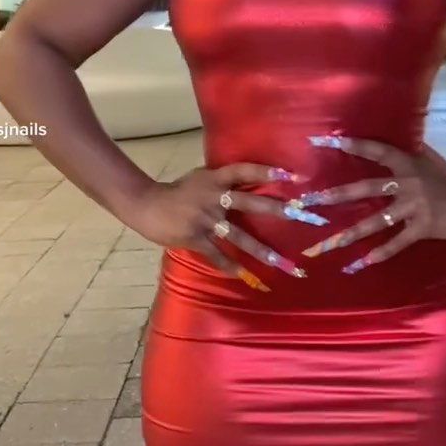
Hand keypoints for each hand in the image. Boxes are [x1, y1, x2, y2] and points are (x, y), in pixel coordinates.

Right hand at [128, 163, 316, 288]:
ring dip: (259, 249)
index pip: (243, 170)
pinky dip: (227, 265)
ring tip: (278, 261)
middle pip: (249, 201)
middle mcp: (214, 197)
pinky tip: (241, 275)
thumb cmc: (177, 191)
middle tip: (298, 215)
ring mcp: (206, 219)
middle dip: (274, 208)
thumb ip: (222, 181)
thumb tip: (245, 180)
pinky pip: (216, 253)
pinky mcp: (195, 238)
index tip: (290, 174)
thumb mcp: (200, 178)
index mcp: (214, 179)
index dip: (265, 171)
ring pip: (238, 235)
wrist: (147, 205)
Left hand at [297, 136, 445, 273]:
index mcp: (408, 165)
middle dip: (337, 195)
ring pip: (376, 220)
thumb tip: (387, 149)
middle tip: (312, 200)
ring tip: (330, 243)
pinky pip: (396, 242)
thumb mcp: (428, 164)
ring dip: (351, 233)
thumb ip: (408, 158)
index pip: (377, 150)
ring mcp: (414, 206)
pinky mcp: (422, 227)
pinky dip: (379, 253)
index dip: (354, 145)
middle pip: (366, 188)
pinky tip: (361, 263)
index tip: (328, 140)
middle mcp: (407, 183)